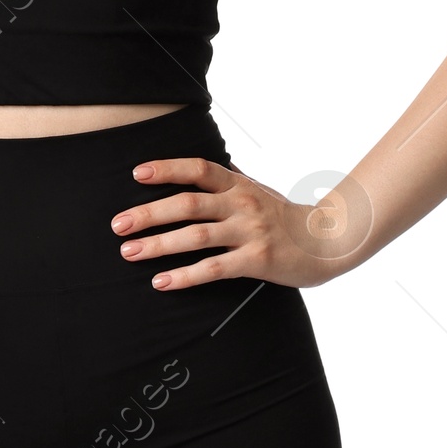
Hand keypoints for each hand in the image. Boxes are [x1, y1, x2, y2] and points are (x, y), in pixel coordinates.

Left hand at [110, 155, 368, 291]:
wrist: (329, 241)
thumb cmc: (286, 217)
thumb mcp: (260, 191)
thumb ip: (232, 180)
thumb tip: (205, 166)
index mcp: (240, 184)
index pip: (199, 169)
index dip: (167, 168)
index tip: (137, 174)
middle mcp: (242, 204)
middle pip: (188, 204)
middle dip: (149, 214)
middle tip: (118, 225)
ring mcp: (250, 232)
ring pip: (196, 236)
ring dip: (158, 245)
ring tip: (130, 253)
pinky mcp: (257, 260)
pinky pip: (213, 268)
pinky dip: (184, 276)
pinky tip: (161, 281)